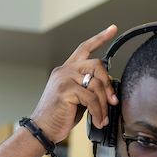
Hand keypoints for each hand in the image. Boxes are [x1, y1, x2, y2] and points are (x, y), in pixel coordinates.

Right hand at [28, 25, 118, 142]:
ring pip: (96, 84)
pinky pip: (91, 98)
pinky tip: (98, 120)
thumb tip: (109, 89)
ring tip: (102, 117)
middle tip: (112, 101)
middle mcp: (65, 70)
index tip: (112, 28)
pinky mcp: (65, 90)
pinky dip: (98, 111)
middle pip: (97, 65)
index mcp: (67, 69)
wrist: (43, 127)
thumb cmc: (60, 114)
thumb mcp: (77, 97)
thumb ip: (89, 87)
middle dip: (108, 84)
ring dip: (103, 104)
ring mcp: (64, 79)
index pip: (85, 47)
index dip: (100, 37)